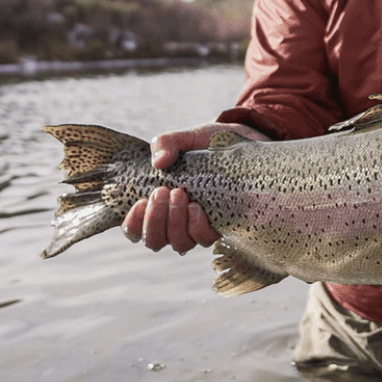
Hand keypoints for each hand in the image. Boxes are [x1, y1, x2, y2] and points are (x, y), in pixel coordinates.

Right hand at [121, 122, 267, 253]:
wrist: (247, 142)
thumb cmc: (211, 144)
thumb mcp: (187, 138)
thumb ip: (167, 143)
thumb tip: (159, 161)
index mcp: (161, 203)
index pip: (136, 228)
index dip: (133, 223)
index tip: (141, 201)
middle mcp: (178, 220)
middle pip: (155, 241)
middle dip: (155, 220)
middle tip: (163, 192)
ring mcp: (200, 225)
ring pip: (179, 243)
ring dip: (175, 222)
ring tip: (180, 194)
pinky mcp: (223, 226)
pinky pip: (204, 239)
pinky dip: (197, 226)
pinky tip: (197, 207)